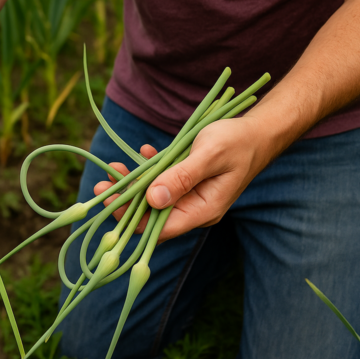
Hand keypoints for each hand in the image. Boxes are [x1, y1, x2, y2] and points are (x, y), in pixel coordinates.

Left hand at [94, 117, 276, 242]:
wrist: (259, 131)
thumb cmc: (237, 141)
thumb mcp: (209, 155)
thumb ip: (181, 177)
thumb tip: (153, 199)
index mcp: (203, 210)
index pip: (160, 227)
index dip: (133, 218)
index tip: (110, 202)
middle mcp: (195, 208)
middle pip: (153, 214)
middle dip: (126, 202)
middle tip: (100, 186)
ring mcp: (191, 195)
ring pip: (155, 196)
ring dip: (134, 183)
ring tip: (112, 168)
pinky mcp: (188, 180)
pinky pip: (164, 180)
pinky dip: (150, 168)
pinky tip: (143, 151)